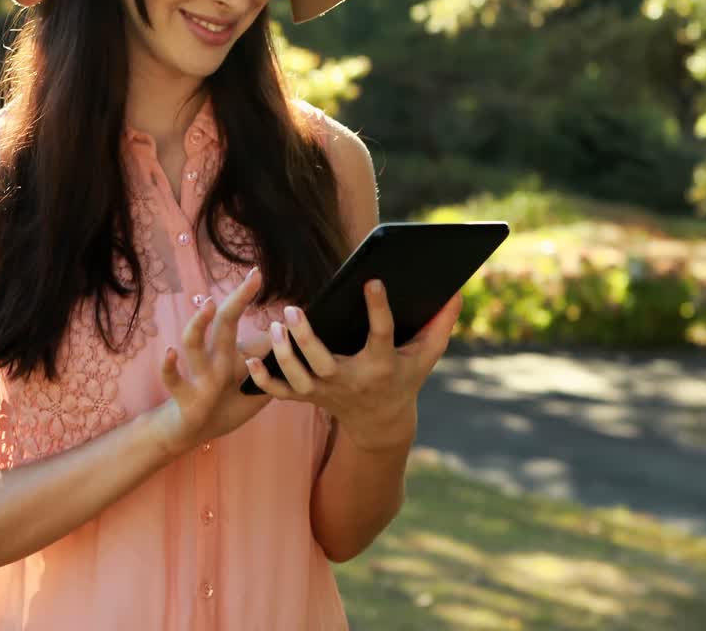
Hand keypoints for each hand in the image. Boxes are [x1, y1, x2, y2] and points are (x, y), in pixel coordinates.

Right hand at [149, 267, 272, 456]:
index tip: (257, 273)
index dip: (249, 299)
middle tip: (253, 277)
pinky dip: (169, 367)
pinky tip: (169, 353)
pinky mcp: (186, 396)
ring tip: (209, 305)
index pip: (244, 322)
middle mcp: (215, 358)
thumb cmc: (226, 405)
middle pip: (224, 322)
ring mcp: (199, 374)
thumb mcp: (256, 387)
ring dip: (199, 324)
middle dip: (237, 299)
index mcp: (232, 354)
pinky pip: (173, 380)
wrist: (193, 432)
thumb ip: (274, 369)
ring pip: (194, 344)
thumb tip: (296, 348)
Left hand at [244, 279, 463, 451]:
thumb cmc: (404, 379)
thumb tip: (456, 291)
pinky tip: (249, 359)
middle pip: (325, 363)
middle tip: (293, 310)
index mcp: (381, 366)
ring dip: (284, 354)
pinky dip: (264, 380)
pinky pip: (282, 392)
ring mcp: (326, 392)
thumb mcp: (426, 356)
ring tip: (274, 326)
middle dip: (307, 339)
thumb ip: (441, 325)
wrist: (381, 423)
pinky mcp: (308, 398)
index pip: (381, 335)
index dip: (378, 308)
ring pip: (299, 377)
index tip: (371, 281)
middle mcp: (350, 381)